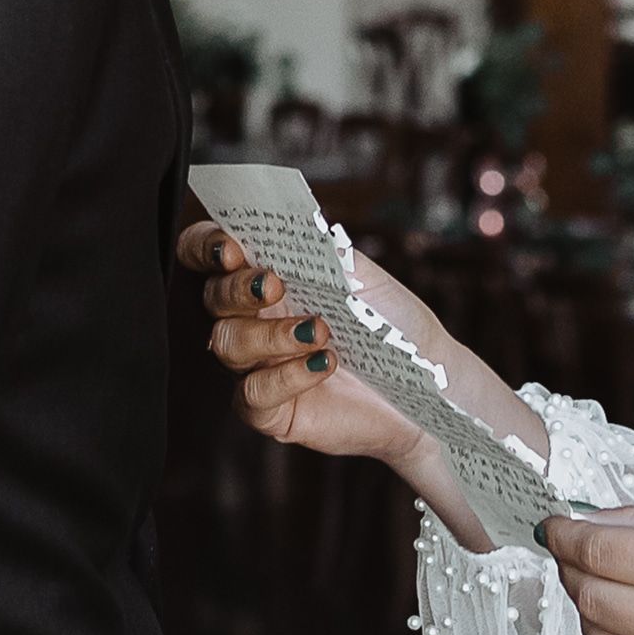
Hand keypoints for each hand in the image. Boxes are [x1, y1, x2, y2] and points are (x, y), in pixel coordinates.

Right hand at [177, 220, 514, 546]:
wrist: (428, 384)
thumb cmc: (394, 326)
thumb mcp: (362, 278)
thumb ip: (321, 252)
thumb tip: (289, 223)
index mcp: (270, 279)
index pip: (211, 254)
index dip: (205, 245)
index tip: (230, 248)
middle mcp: (255, 321)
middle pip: (213, 298)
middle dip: (237, 289)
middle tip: (275, 285)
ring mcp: (258, 367)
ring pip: (227, 345)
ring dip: (270, 334)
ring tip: (320, 331)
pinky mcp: (270, 411)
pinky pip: (252, 394)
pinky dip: (286, 376)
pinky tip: (324, 364)